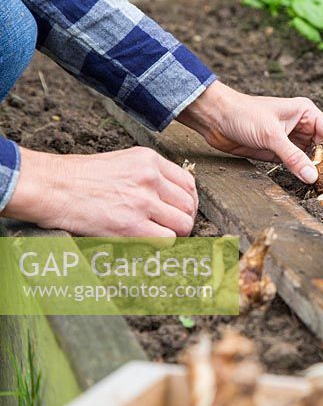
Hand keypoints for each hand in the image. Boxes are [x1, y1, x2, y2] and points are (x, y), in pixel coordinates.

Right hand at [3, 147, 197, 236]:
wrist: (50, 187)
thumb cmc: (78, 177)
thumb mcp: (121, 162)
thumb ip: (148, 175)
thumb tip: (169, 197)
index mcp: (149, 160)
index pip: (189, 184)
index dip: (188, 201)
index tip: (179, 211)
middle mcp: (150, 178)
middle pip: (189, 206)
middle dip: (183, 219)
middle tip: (171, 227)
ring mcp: (142, 202)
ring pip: (183, 224)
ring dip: (175, 234)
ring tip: (159, 235)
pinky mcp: (131, 225)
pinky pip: (166, 240)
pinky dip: (161, 244)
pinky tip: (146, 241)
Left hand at [178, 81, 322, 183]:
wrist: (215, 117)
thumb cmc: (243, 114)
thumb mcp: (271, 135)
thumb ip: (293, 157)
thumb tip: (313, 178)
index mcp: (307, 113)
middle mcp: (303, 126)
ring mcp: (292, 140)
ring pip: (314, 159)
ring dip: (320, 174)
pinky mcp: (280, 151)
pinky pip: (298, 165)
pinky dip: (305, 176)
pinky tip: (311, 188)